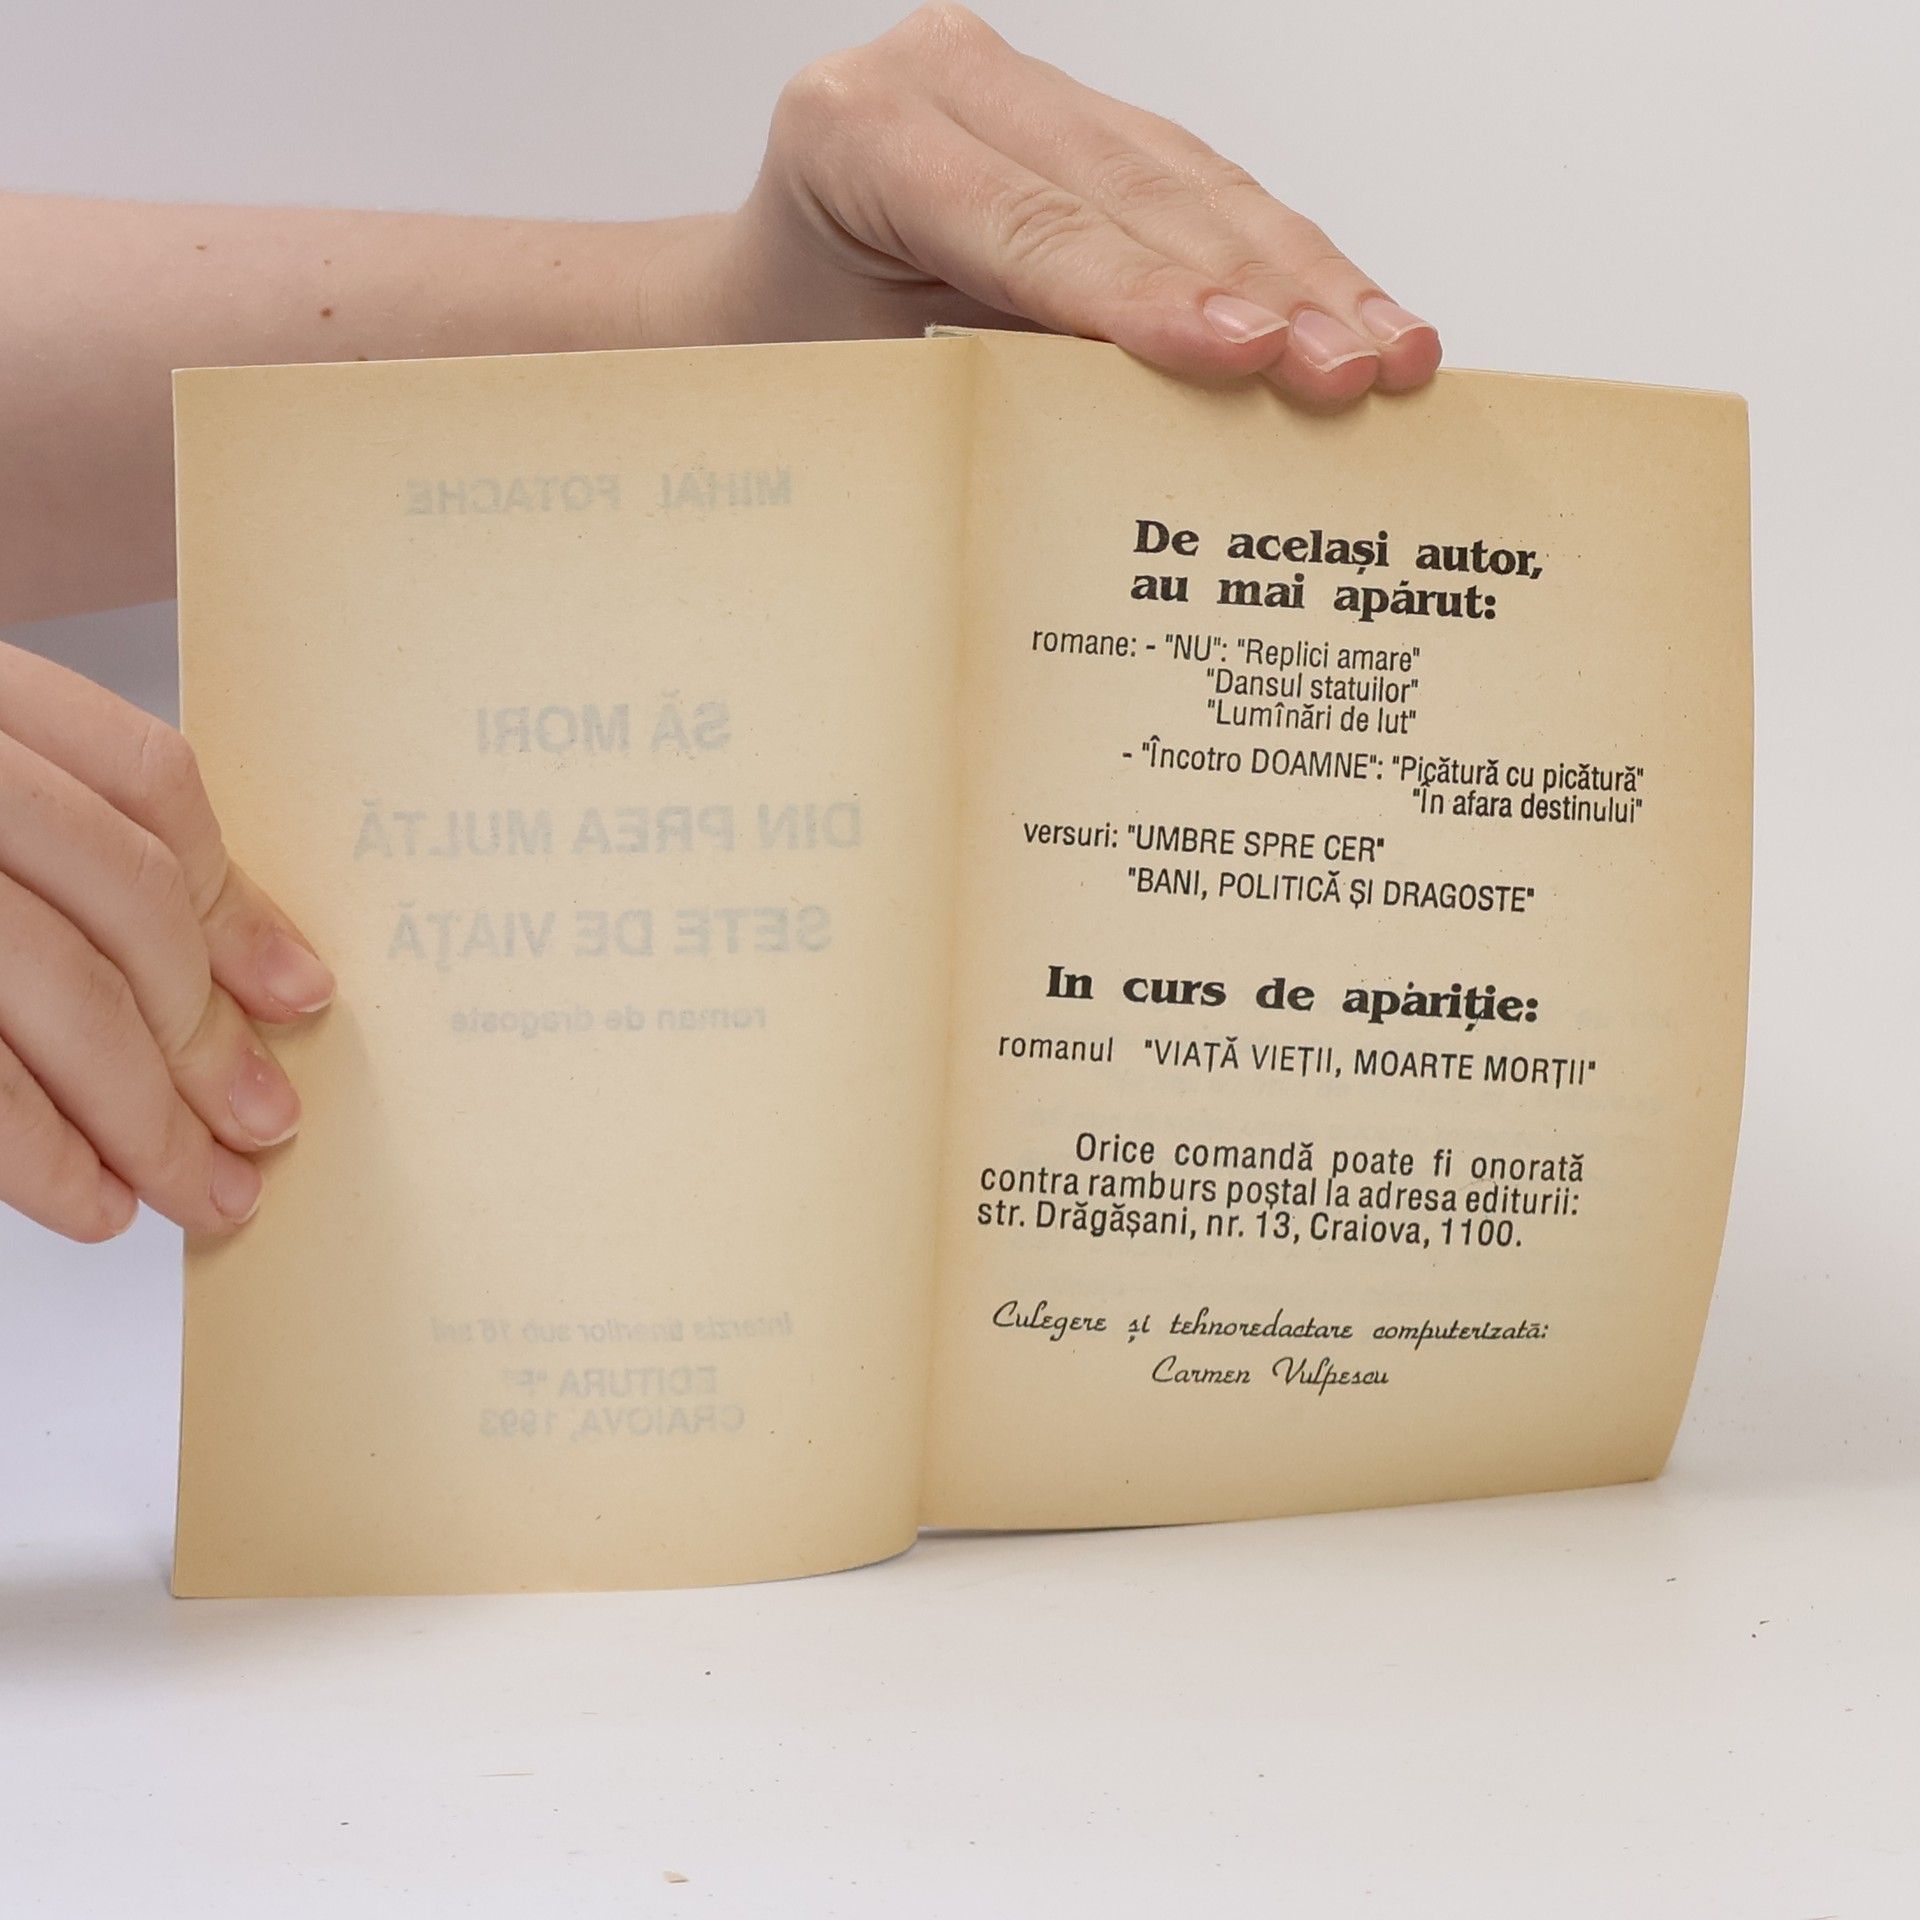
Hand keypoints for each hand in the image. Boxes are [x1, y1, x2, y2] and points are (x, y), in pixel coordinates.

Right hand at [0, 642, 332, 1241]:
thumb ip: (60, 837)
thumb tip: (244, 967)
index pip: (146, 785)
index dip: (235, 902)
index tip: (298, 993)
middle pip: (121, 905)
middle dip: (207, 1037)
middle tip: (265, 1126)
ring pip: (59, 992)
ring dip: (148, 1117)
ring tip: (204, 1188)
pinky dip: (42, 1156)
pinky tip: (93, 1204)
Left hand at [719, 5, 1439, 404]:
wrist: (761, 311)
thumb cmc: (798, 364)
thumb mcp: (862, 389)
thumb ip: (993, 389)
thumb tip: (1154, 454)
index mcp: (853, 131)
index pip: (1024, 220)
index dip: (1143, 291)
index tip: (1244, 352)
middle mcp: (941, 78)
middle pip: (1129, 188)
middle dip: (1256, 288)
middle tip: (1348, 373)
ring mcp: (1019, 86)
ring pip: (1188, 179)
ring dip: (1302, 276)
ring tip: (1389, 355)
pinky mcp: (1081, 121)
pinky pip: (1199, 189)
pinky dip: (1285, 261)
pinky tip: (1360, 312)